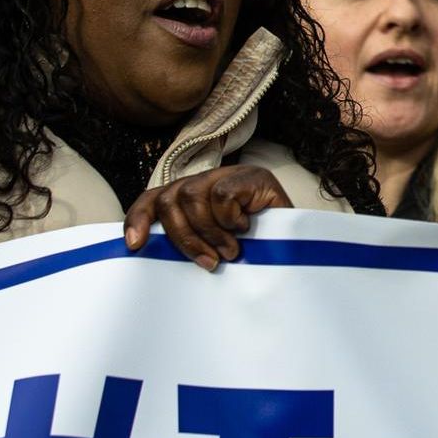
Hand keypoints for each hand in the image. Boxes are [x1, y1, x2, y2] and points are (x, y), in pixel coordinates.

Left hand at [123, 165, 292, 271]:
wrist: (301, 248)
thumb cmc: (255, 252)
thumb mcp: (213, 248)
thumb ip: (187, 240)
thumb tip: (146, 250)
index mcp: (192, 196)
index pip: (153, 199)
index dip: (139, 218)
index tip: (135, 246)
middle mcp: (207, 180)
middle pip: (170, 199)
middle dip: (183, 237)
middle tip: (208, 262)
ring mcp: (231, 174)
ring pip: (192, 196)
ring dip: (209, 232)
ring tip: (231, 251)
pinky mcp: (253, 176)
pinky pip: (222, 194)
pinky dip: (229, 218)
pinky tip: (245, 228)